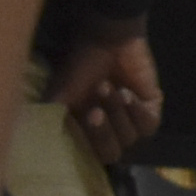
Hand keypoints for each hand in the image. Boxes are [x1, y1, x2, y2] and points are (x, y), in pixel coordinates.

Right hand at [65, 36, 166, 166]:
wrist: (107, 38)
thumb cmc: (80, 66)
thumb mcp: (61, 95)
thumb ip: (54, 121)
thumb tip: (44, 145)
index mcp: (85, 132)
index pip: (88, 156)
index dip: (85, 143)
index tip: (79, 122)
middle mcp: (109, 131)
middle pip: (112, 154)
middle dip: (103, 134)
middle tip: (95, 111)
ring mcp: (131, 121)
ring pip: (130, 137)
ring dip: (118, 113)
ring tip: (108, 88)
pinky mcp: (151, 109)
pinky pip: (149, 126)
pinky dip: (137, 112)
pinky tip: (127, 94)